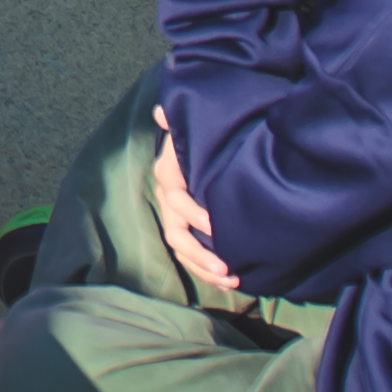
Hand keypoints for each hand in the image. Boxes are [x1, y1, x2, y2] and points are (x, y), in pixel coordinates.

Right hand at [148, 125, 241, 296]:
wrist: (203, 143)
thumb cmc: (199, 135)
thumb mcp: (190, 125)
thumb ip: (178, 119)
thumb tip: (161, 111)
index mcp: (169, 174)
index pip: (175, 198)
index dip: (191, 212)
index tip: (215, 224)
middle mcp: (168, 197)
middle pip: (176, 233)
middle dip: (199, 253)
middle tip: (225, 267)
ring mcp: (177, 216)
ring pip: (182, 248)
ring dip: (203, 267)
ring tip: (230, 279)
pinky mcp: (188, 228)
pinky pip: (191, 254)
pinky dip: (206, 269)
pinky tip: (229, 279)